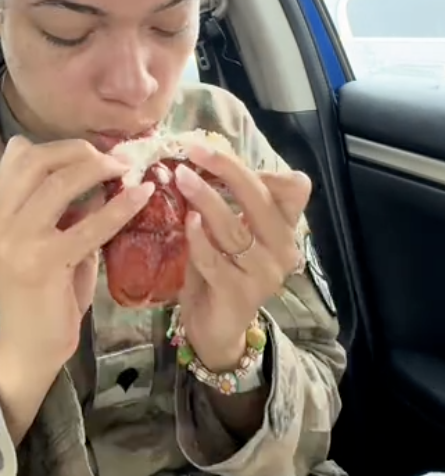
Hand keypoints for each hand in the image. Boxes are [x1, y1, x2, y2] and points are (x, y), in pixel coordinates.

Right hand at [0, 136, 154, 374]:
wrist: (30, 344)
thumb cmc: (43, 290)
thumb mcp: (43, 238)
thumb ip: (58, 206)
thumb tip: (96, 167)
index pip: (19, 155)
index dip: (62, 146)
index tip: (96, 148)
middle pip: (37, 160)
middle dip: (81, 151)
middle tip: (115, 157)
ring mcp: (16, 240)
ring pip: (60, 182)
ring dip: (99, 169)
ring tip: (128, 171)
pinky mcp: (43, 262)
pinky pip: (90, 224)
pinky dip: (120, 206)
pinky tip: (142, 196)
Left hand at [174, 145, 310, 373]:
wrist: (215, 326)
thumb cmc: (221, 268)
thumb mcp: (230, 230)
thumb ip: (229, 200)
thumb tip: (204, 155)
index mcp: (283, 227)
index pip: (295, 190)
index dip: (268, 168)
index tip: (231, 154)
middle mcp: (282, 249)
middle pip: (260, 200)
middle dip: (227, 169)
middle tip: (194, 150)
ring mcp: (263, 274)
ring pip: (234, 229)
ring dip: (206, 199)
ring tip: (180, 177)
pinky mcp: (239, 294)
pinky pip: (215, 259)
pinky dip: (198, 238)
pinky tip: (187, 221)